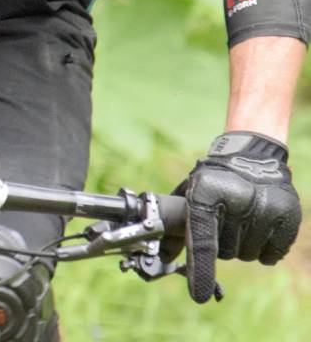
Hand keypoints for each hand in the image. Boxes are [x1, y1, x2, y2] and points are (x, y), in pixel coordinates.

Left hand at [168, 131, 301, 301]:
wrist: (252, 154)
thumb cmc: (215, 179)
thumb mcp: (191, 194)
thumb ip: (176, 228)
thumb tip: (160, 258)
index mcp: (207, 190)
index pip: (202, 238)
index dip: (200, 268)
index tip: (198, 295)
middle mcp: (238, 197)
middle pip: (225, 251)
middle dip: (222, 243)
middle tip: (224, 219)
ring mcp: (266, 206)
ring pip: (247, 255)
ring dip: (242, 244)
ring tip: (242, 217)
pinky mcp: (288, 214)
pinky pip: (271, 255)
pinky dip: (263, 247)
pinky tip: (259, 224)